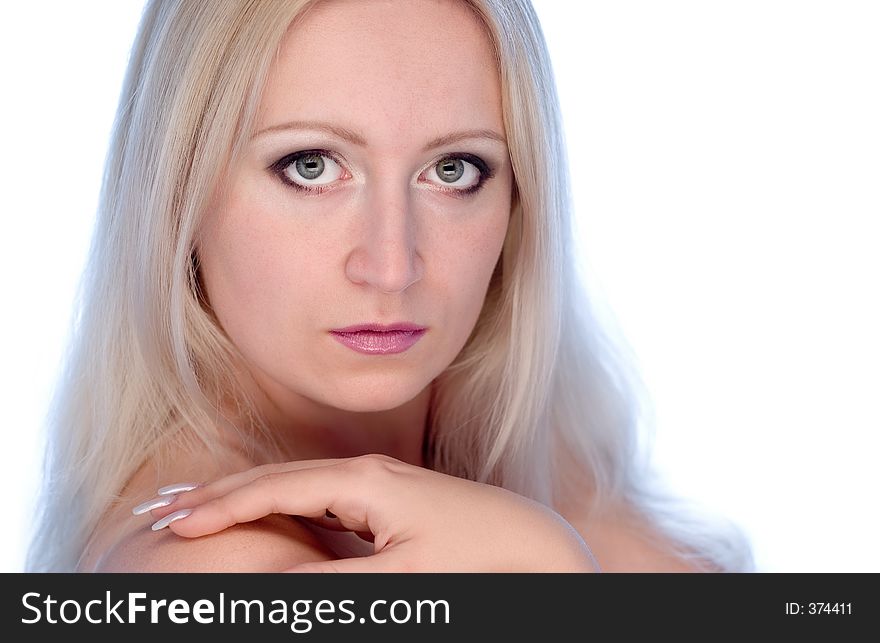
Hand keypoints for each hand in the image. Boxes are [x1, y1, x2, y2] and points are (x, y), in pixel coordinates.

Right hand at [139, 454, 597, 571]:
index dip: (219, 506)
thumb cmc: (478, 561)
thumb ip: (330, 585)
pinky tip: (271, 521)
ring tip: (203, 511)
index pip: (273, 487)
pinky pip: (323, 503)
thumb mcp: (401, 582)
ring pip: (299, 490)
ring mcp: (383, 488)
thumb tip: (273, 589)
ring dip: (249, 500)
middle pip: (278, 479)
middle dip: (221, 494)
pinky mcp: (395, 505)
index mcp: (364, 481)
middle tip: (165, 508)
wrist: (542, 551)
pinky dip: (285, 510)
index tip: (170, 522)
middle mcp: (369, 476)